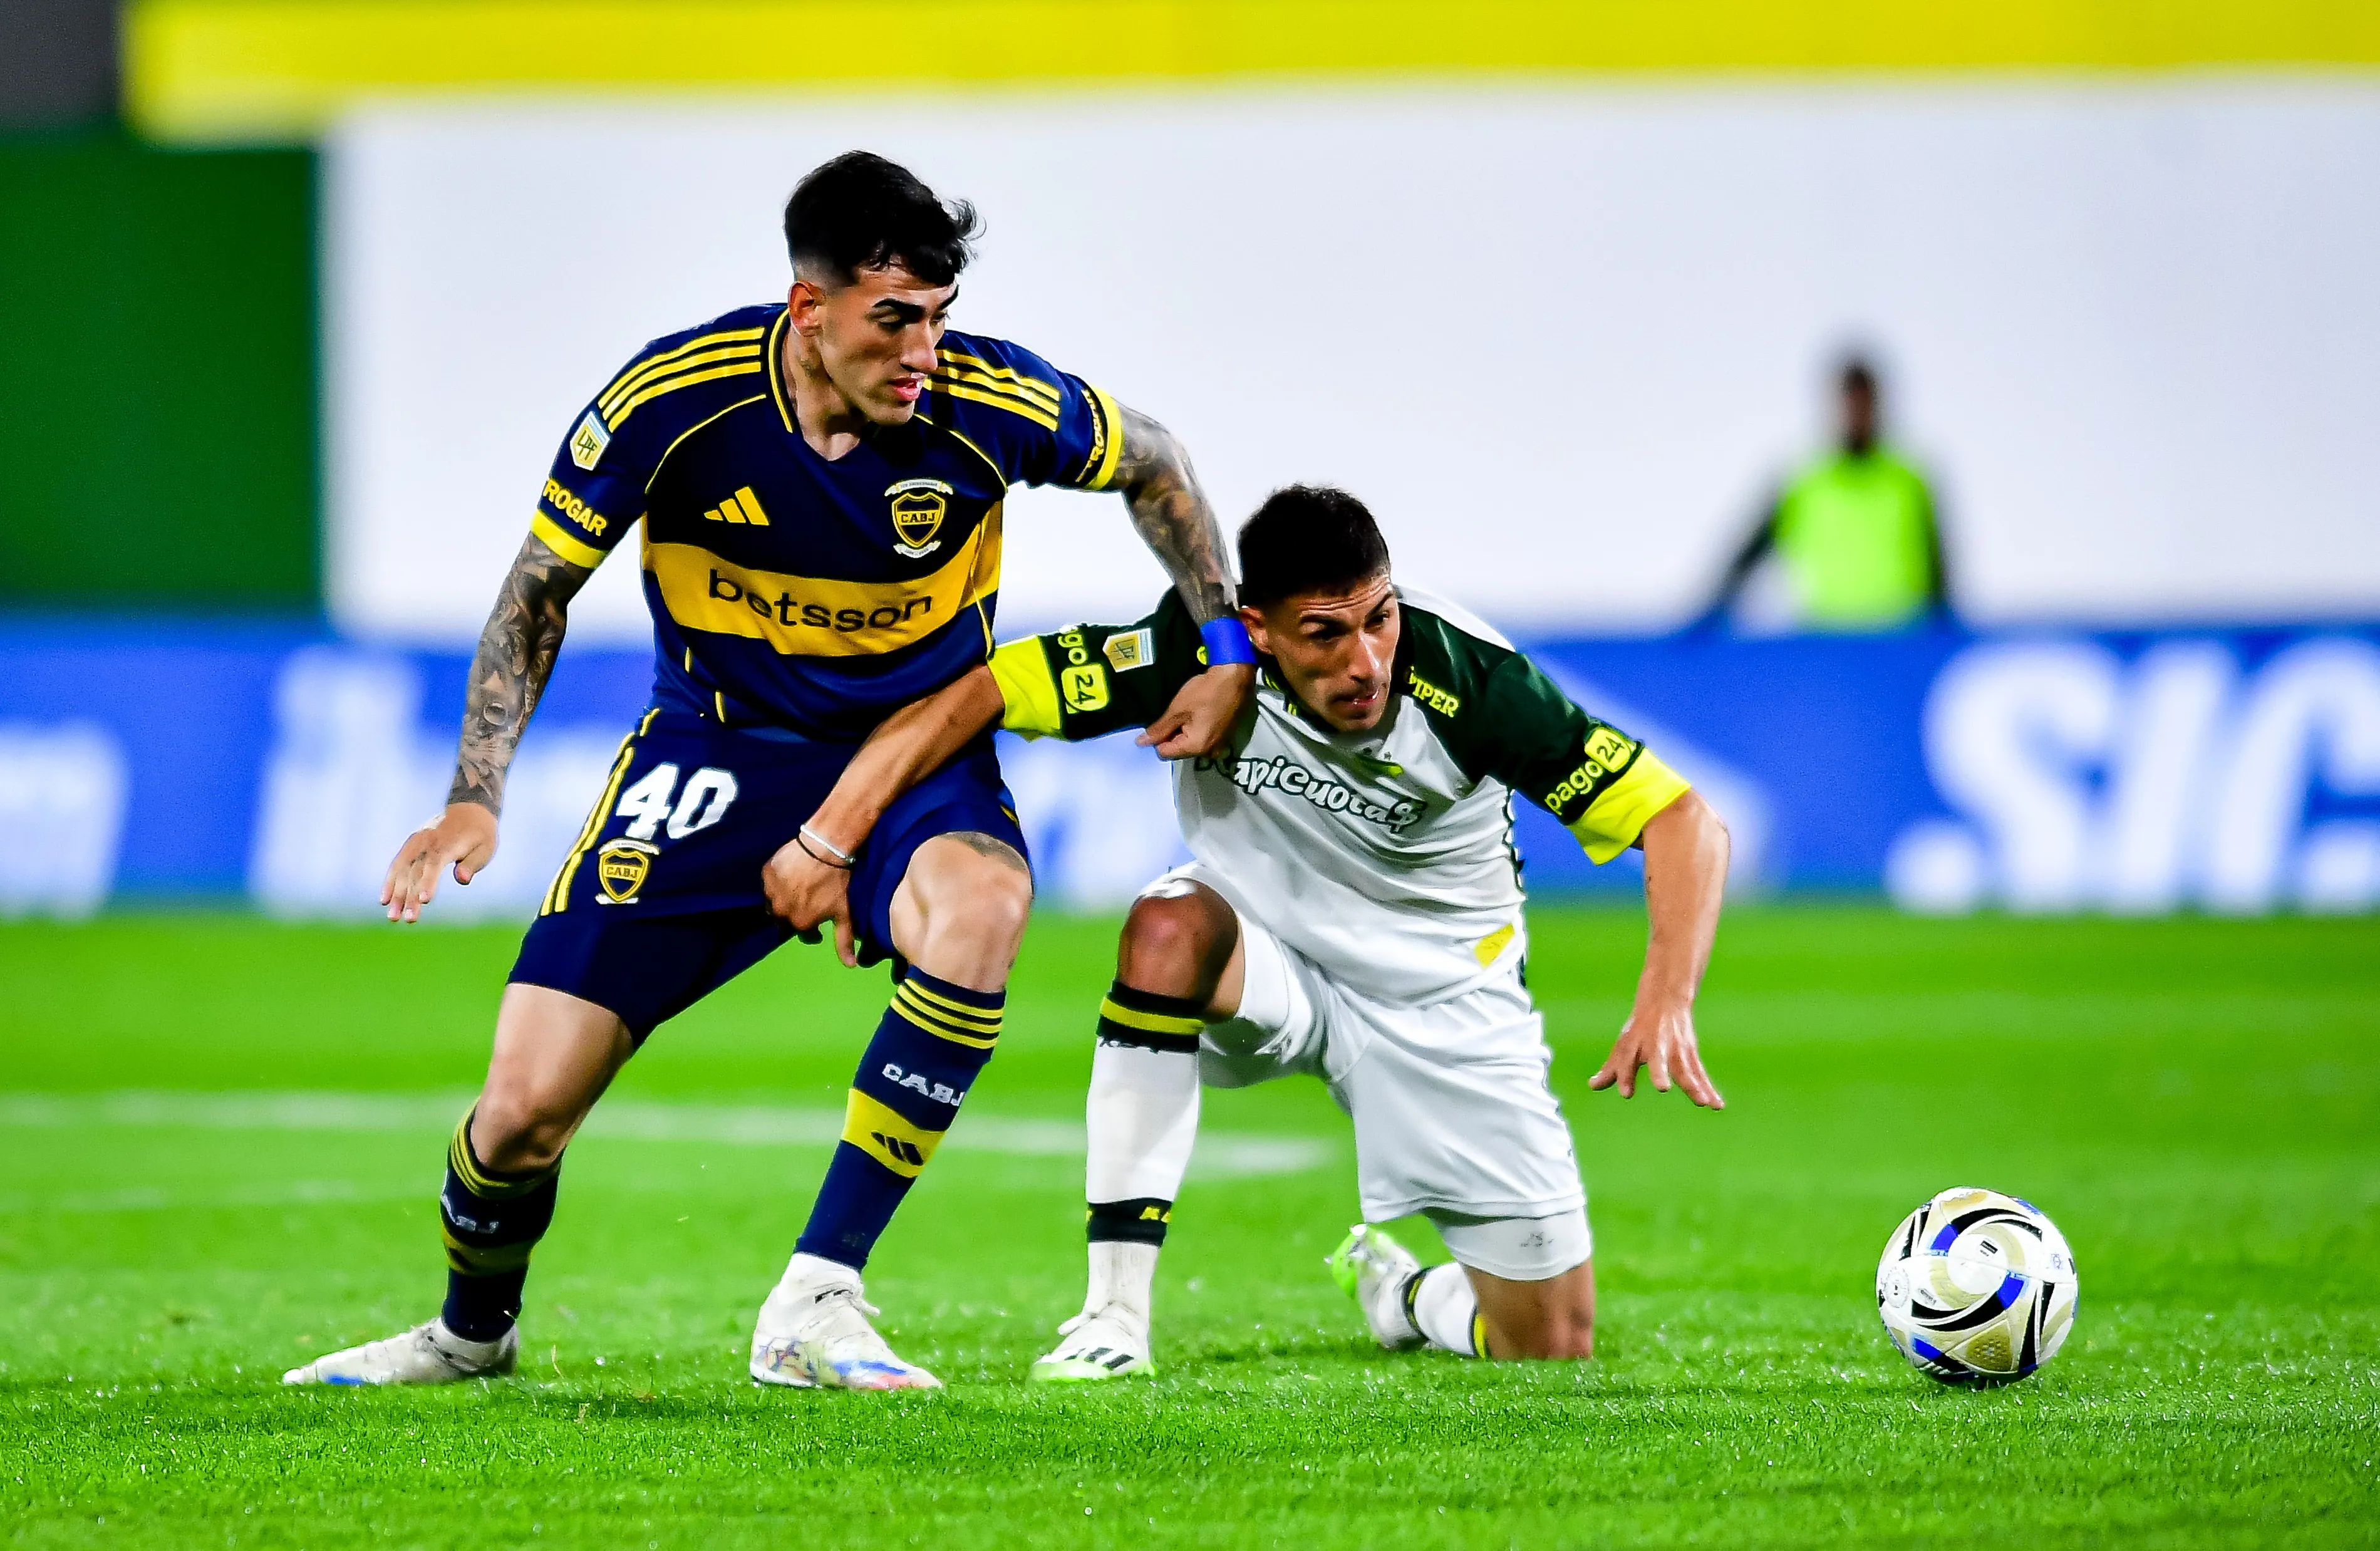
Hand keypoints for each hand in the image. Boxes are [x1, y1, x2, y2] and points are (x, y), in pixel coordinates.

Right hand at [382, 803, 498, 922]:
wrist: (470, 810)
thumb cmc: (480, 835)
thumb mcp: (485, 848)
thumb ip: (472, 864)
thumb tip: (462, 879)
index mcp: (448, 843)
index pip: (435, 864)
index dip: (429, 882)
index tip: (424, 900)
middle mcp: (428, 842)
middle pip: (416, 872)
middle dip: (410, 897)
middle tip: (407, 920)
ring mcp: (417, 843)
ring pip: (402, 870)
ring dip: (396, 894)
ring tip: (392, 917)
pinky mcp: (411, 846)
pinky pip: (397, 864)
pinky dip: (390, 882)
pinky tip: (384, 900)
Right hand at [764, 833, 857, 966]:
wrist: (825, 847)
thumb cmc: (837, 881)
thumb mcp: (844, 913)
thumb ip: (843, 941)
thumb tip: (851, 967)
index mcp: (799, 923)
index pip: (802, 933)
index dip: (812, 929)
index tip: (819, 921)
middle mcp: (780, 911)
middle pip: (785, 920)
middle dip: (796, 915)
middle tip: (808, 902)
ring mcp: (771, 892)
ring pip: (774, 902)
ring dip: (785, 900)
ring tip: (799, 889)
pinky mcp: (766, 874)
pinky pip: (769, 884)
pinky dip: (778, 883)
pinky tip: (791, 876)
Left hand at [1137, 663, 1254, 758]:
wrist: (1236, 677)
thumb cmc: (1207, 691)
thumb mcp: (1178, 709)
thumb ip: (1160, 729)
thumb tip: (1142, 742)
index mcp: (1196, 748)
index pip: (1165, 753)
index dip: (1158, 738)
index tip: (1161, 721)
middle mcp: (1210, 752)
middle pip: (1179, 750)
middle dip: (1173, 735)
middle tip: (1178, 713)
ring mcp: (1220, 745)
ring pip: (1191, 744)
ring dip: (1186, 731)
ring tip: (1191, 711)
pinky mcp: (1226, 737)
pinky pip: (1204, 738)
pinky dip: (1198, 729)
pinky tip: (1200, 713)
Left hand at [1589, 996, 1723, 1107]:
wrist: (1666, 999)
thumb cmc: (1640, 1029)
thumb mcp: (1624, 1046)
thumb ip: (1612, 1069)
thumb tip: (1592, 1086)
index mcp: (1634, 1043)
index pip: (1627, 1059)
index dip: (1625, 1075)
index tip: (1626, 1093)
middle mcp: (1656, 1045)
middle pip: (1659, 1059)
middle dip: (1660, 1072)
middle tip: (1663, 1088)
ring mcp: (1676, 1048)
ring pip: (1686, 1067)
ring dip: (1694, 1085)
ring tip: (1702, 1103)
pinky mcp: (1690, 1053)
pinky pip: (1701, 1074)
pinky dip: (1709, 1089)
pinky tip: (1716, 1105)